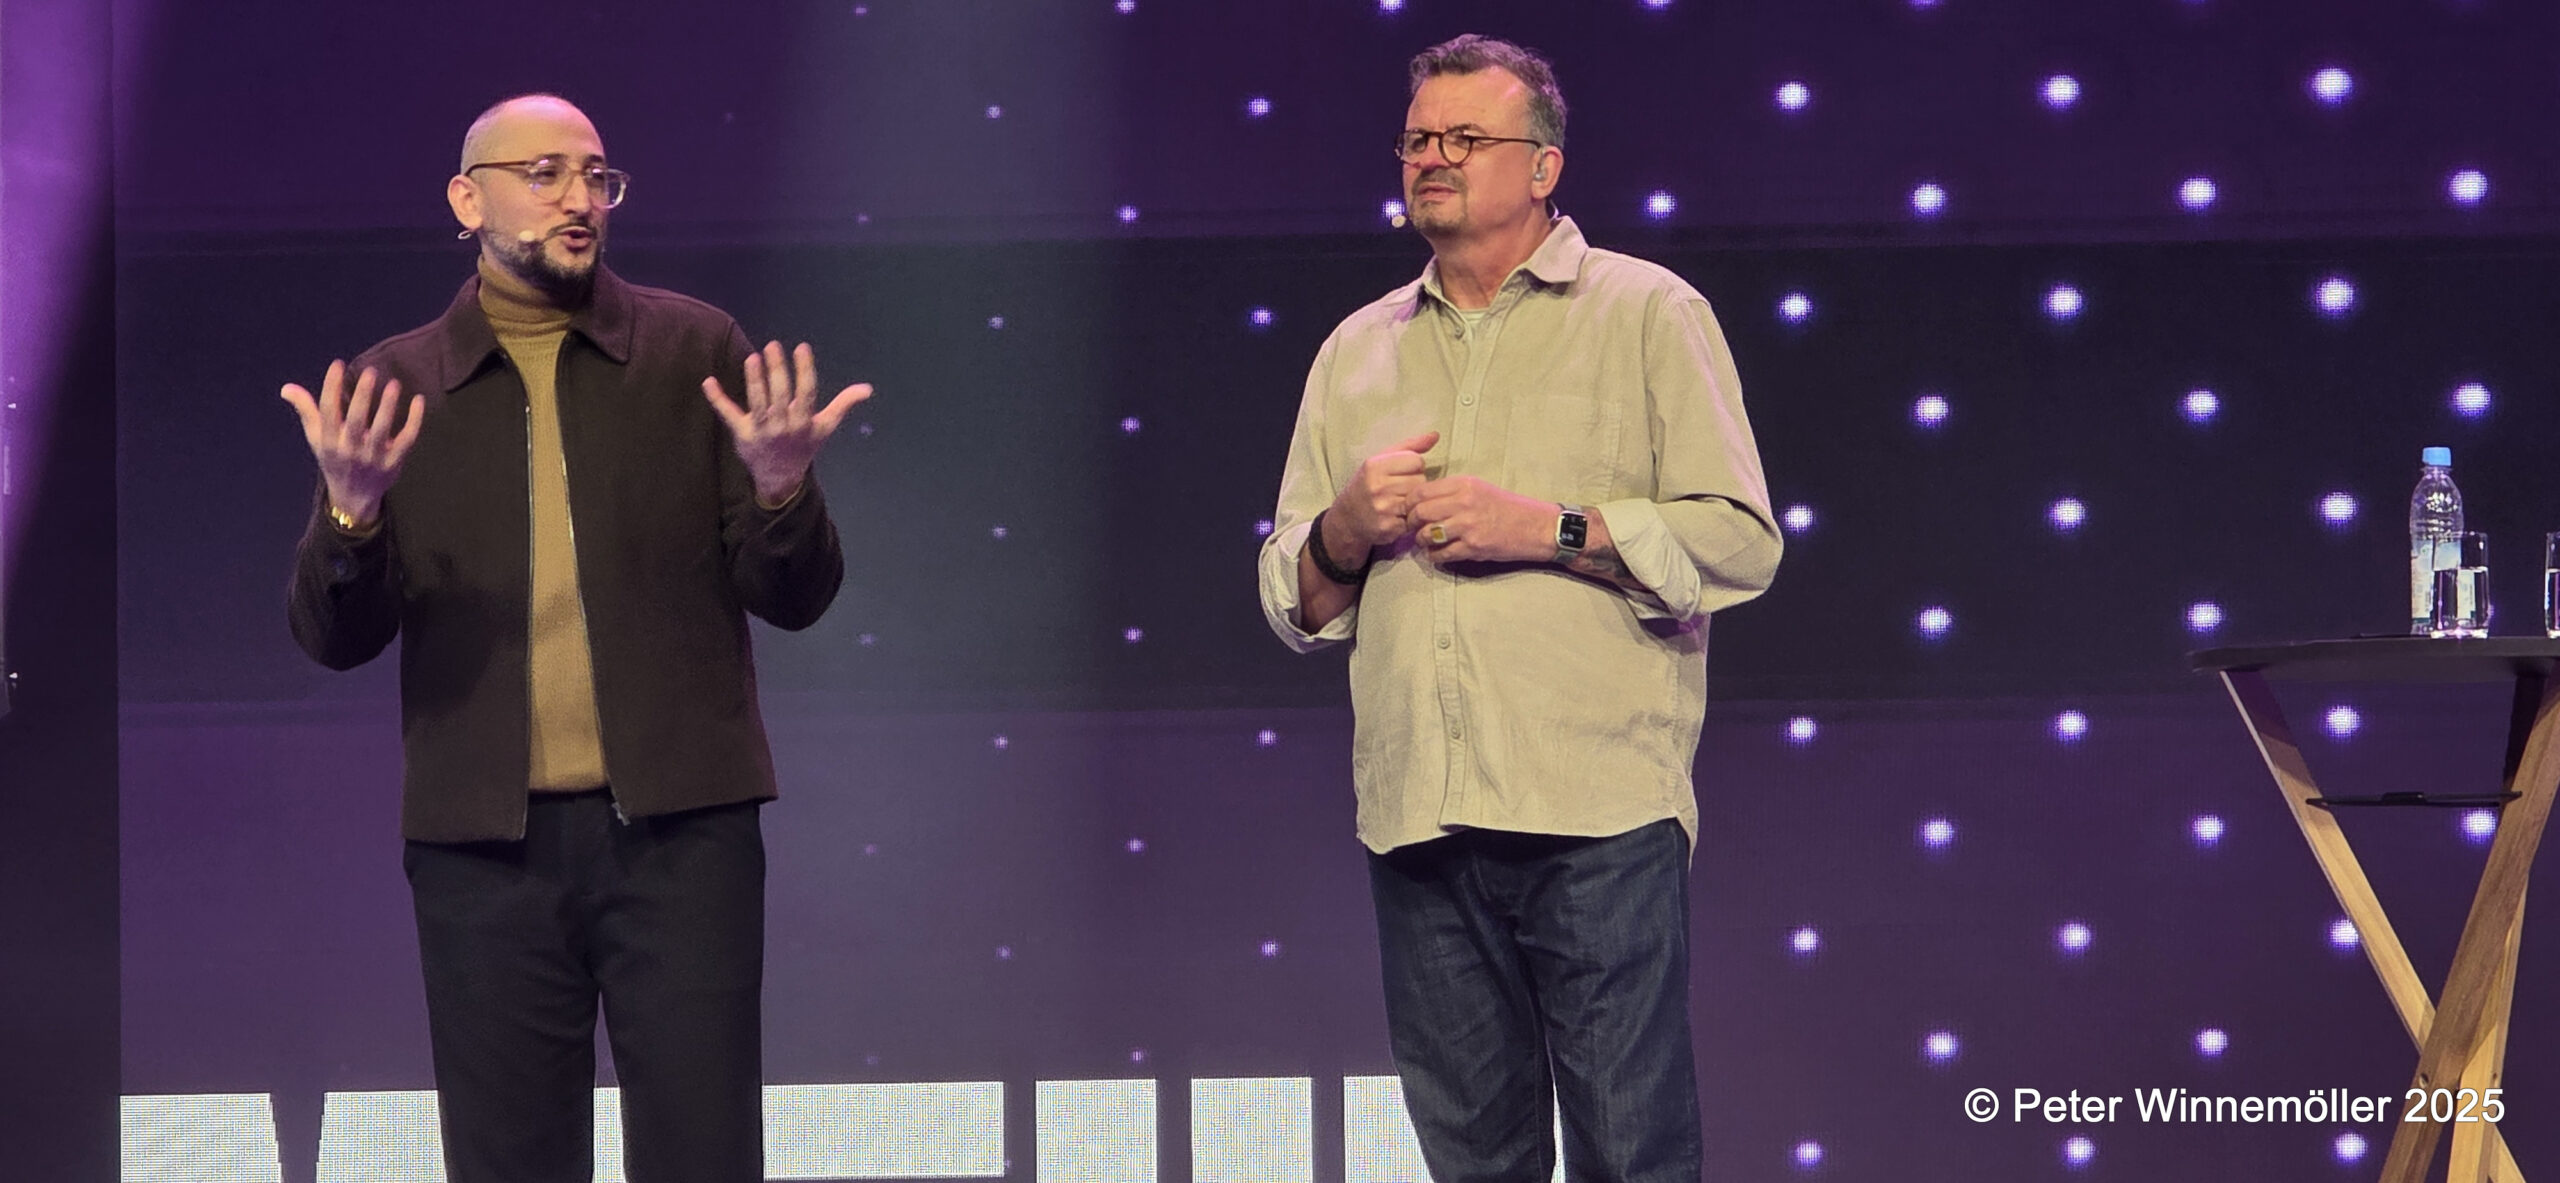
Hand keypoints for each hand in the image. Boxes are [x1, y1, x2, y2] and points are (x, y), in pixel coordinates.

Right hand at [280, 360, 425, 527]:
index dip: (331, 387)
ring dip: (388, 405)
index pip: (328, 411)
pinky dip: (414, 420)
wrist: (354, 496)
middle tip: (370, 371)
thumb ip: (306, 411)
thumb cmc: (334, 458)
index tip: (337, 364)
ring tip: (393, 383)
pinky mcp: (394, 462)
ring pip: (382, 429)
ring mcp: (373, 457)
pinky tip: (418, 400)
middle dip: (363, 395)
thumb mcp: (317, 438)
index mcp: (329, 441)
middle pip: (357, 419)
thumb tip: (287, 388)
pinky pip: (407, 439)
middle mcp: (350, 449)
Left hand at [703, 340, 872, 503]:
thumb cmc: (804, 446)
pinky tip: (708, 382)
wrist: (781, 477)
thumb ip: (843, 404)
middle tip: (772, 346)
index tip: (801, 348)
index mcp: (805, 421)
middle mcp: (784, 425)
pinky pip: (728, 414)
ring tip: (752, 358)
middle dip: (777, 370)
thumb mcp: (825, 427)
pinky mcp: (742, 433)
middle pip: (781, 394)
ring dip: (754, 380)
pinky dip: (717, 399)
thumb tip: (867, 389)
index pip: (807, 392)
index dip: (805, 370)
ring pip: (758, 402)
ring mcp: (762, 430)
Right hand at [1328, 431, 1439, 550]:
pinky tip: (1397, 516)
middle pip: (1420, 480)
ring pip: (1419, 499)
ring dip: (1414, 501)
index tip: (1402, 472)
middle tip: (1400, 489)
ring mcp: (1383, 509)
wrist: (1348, 518)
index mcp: (1375, 466)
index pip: (1416, 460)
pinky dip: (1410, 518)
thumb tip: (1435, 435)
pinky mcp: (1389, 528)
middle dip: (1414, 484)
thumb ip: (1409, 446)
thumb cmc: (1368, 483)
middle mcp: (1378, 486)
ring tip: (1399, 501)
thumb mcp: (1381, 460)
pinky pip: (1414, 519)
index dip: (1413, 466)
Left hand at [1410, 475, 1556, 562]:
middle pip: (1420, 512)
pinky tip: (1437, 553)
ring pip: (1426, 534)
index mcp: (1463, 484)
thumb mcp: (1479, 487)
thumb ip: (1451, 491)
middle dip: (1411, 523)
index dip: (1409, 503)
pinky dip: (1434, 556)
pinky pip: (1441, 554)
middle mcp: (1463, 502)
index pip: (1420, 491)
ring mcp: (1467, 526)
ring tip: (1425, 541)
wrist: (1535, 526)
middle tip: (1413, 528)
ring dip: (1421, 541)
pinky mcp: (1473, 547)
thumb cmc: (1506, 507)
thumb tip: (1422, 499)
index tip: (1409, 510)